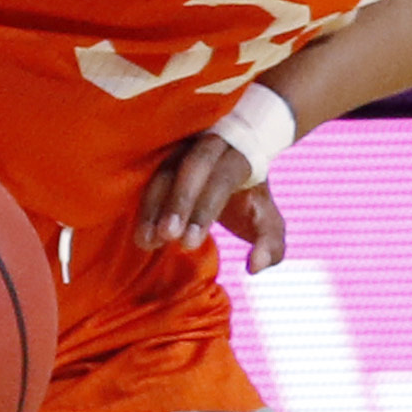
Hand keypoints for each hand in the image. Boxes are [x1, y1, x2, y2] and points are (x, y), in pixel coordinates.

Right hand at [136, 128, 284, 265]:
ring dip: (154, 206)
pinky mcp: (166, 153)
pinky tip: (140, 233)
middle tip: (166, 236)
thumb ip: (270, 246)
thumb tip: (255, 266)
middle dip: (178, 202)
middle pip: (192, 168)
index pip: (222, 179)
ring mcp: (185, 146)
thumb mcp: (268, 222)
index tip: (189, 244)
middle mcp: (211, 145)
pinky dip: (146, 203)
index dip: (204, 210)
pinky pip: (151, 174)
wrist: (241, 156)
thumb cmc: (252, 199)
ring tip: (146, 241)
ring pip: (165, 171)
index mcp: (240, 157)